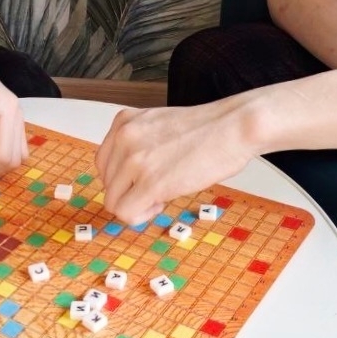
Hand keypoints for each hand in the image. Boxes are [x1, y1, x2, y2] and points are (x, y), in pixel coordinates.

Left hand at [96, 98, 256, 223]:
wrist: (233, 128)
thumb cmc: (206, 130)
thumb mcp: (157, 125)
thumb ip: (137, 144)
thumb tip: (125, 179)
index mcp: (123, 122)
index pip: (103, 163)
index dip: (124, 178)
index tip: (145, 178)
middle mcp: (123, 137)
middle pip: (107, 184)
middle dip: (131, 191)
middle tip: (159, 185)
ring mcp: (134, 160)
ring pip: (113, 202)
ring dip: (137, 204)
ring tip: (163, 192)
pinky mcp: (150, 182)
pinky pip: (126, 213)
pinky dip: (142, 216)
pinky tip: (162, 202)